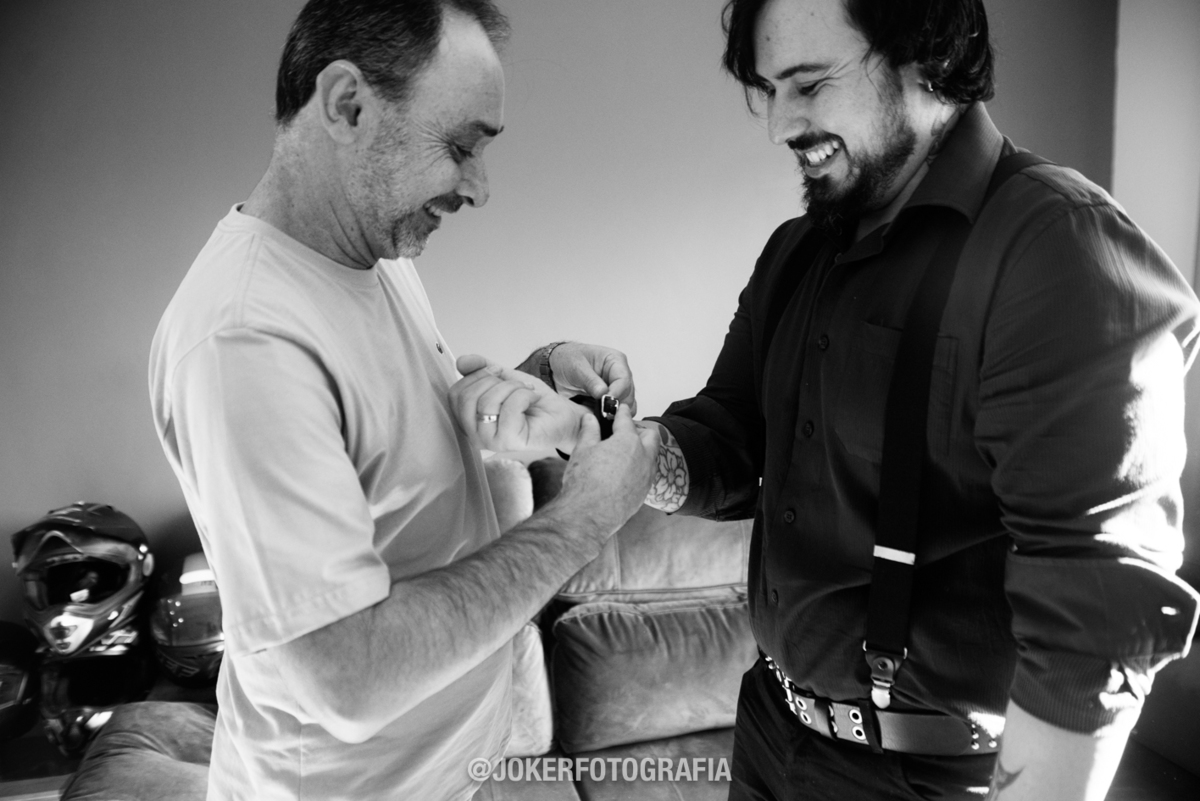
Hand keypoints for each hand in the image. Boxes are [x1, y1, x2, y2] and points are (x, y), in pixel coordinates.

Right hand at [451, 355, 586, 451]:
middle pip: (466, 399)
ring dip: (511, 387)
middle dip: (492, 381)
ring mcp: (491, 441)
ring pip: (487, 403)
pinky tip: (531, 399)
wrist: (560, 414)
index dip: (475, 376)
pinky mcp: (509, 442)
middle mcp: (475, 435)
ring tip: (526, 391)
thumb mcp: (503, 378)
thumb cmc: (531, 400)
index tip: (497, 372)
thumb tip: (461, 361)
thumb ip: (481, 368)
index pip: (455, 394)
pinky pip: (508, 408)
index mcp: (469, 420)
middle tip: (513, 382)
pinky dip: (524, 395)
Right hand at [547, 403, 659, 544]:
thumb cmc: (585, 482)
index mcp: (627, 441)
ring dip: (642, 450)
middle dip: (639, 431)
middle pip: (650, 435)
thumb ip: (589, 431)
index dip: (622, 412)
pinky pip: (647, 474)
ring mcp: (647, 475)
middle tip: (625, 432)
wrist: (589, 515)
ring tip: (626, 452)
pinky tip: (625, 472)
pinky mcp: (645, 491)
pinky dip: (640, 468)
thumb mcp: (583, 450)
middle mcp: (643, 456)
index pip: (627, 420)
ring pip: (651, 456)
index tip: (620, 409)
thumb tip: (589, 418)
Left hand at [549, 342, 636, 414]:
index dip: (617, 393)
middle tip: (603, 413)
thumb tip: (603, 393)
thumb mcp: (576, 367)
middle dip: (616, 405)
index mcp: (615, 360)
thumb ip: (590, 380)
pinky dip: (611, 416)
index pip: (624, 379)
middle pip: (628, 394)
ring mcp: (616, 387)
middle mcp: (619, 374)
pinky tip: (600, 418)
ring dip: (615, 412)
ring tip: (600, 416)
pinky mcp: (610, 399)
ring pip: (626, 404)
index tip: (606, 404)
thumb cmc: (568, 359)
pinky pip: (617, 410)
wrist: (557, 366)